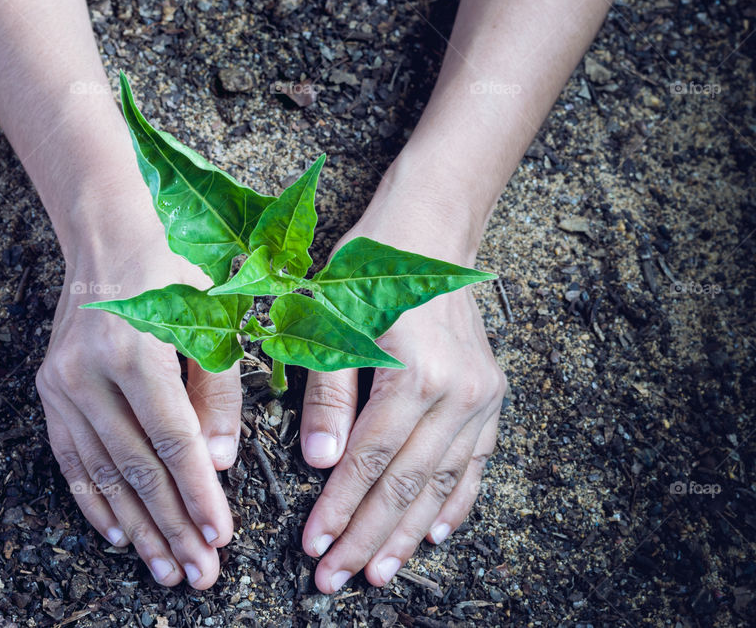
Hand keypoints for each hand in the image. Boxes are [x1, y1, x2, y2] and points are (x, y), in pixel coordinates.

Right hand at [35, 199, 240, 589]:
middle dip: (171, 527)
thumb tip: (219, 464)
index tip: (220, 538)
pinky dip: (93, 500)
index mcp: (137, 350)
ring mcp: (62, 384)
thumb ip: (218, 390)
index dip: (198, 494)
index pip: (173, 441)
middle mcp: (90, 372)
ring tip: (164, 570)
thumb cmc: (175, 271)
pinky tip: (118, 536)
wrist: (108, 239)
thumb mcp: (213, 318)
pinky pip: (70, 458)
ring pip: (102, 472)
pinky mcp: (49, 390)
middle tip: (199, 575)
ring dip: (136, 527)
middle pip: (137, 467)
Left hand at [298, 198, 505, 592]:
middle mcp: (459, 391)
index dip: (340, 508)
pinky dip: (456, 500)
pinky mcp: (492, 395)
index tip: (314, 548)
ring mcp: (482, 395)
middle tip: (337, 579)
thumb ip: (327, 394)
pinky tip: (438, 533)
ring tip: (381, 571)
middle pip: (408, 482)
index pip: (370, 460)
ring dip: (410, 532)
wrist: (432, 228)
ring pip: (443, 482)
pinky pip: (476, 462)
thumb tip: (319, 463)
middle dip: (368, 535)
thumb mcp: (332, 320)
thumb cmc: (370, 267)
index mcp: (415, 372)